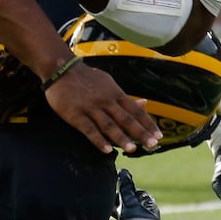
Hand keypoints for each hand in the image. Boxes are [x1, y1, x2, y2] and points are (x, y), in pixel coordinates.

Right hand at [43, 61, 161, 153]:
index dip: (147, 123)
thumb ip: (125, 97)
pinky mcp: (75, 115)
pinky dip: (98, 140)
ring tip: (132, 149)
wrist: (61, 70)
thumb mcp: (109, 83)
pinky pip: (89, 129)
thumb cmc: (87, 78)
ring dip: (121, 138)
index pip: (135, 111)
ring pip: (109, 125)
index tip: (158, 135)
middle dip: (140, 133)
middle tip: (152, 145)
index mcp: (115, 93)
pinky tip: (107, 149)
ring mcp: (90, 108)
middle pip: (125, 119)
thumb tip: (145, 104)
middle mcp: (106, 101)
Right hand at [107, 168, 160, 219]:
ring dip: (112, 214)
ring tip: (101, 212)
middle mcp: (146, 218)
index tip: (115, 189)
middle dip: (116, 202)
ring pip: (124, 218)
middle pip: (130, 206)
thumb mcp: (130, 204)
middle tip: (105, 200)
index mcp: (150, 207)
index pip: (138, 193)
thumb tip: (123, 171)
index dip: (126, 190)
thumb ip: (125, 187)